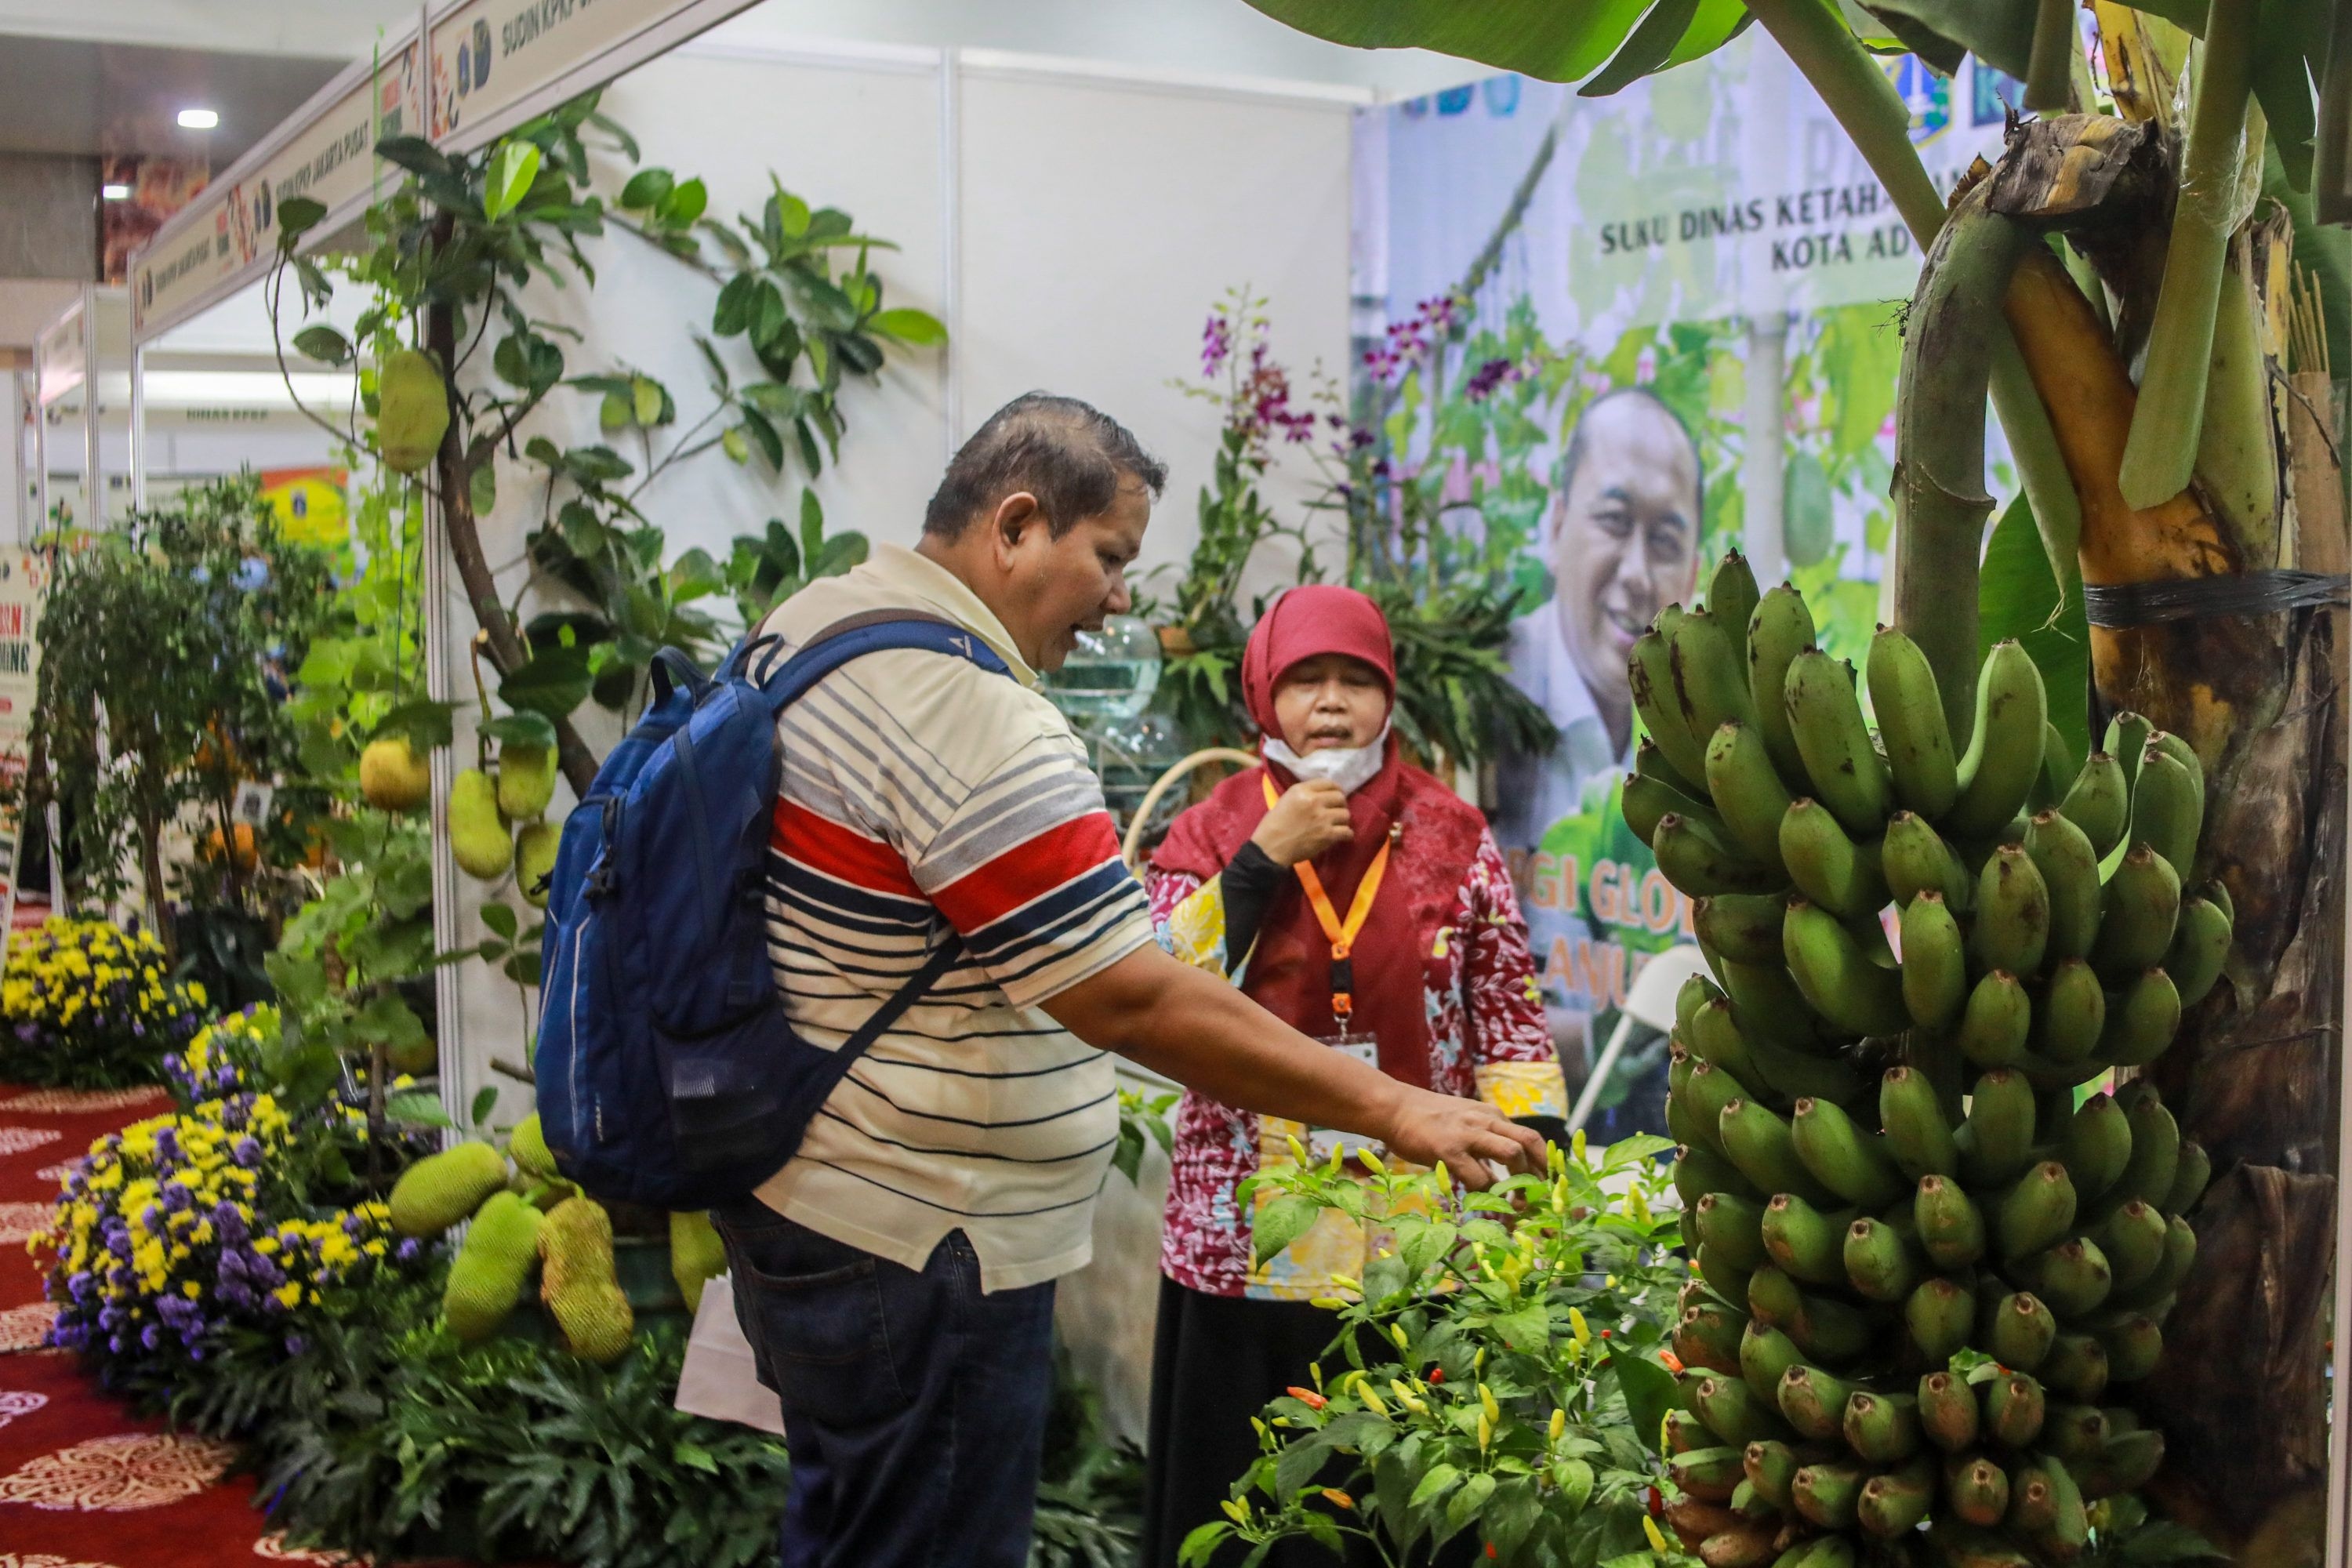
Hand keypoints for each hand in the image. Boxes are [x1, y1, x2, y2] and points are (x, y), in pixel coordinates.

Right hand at [1251, 779, 1352, 865]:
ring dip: (1343, 820)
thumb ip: (1304, 795)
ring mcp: (1323, 818)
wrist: (1270, 848)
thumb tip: (1322, 795)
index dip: (1335, 789)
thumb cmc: (1273, 825)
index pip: (1328, 782)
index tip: (1335, 795)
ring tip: (1337, 825)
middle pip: (1340, 797)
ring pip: (1346, 814)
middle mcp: (1314, 801)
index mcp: (1302, 790)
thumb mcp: (1286, 800)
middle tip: (1336, 811)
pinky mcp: (1327, 835)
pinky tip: (1341, 836)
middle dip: (1340, 804)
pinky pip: (1347, 831)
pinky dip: (1346, 834)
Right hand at [1378, 1088, 1545, 1189]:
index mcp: (1493, 1115)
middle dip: (1540, 1172)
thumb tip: (1503, 1171)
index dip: (1543, 1164)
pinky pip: (1478, 1177)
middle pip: (1530, 1141)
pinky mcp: (1449, 1150)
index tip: (1545, 1186)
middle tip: (1538, 1197)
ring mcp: (1468, 1134)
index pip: (1531, 1137)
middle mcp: (1486, 1120)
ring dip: (1519, 1182)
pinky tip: (1482, 1201)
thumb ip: (1486, 1140)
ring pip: (1512, 1153)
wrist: (1394, 1108)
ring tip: (1515, 1203)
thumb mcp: (1465, 1120)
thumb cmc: (1428, 1120)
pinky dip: (1486, 1193)